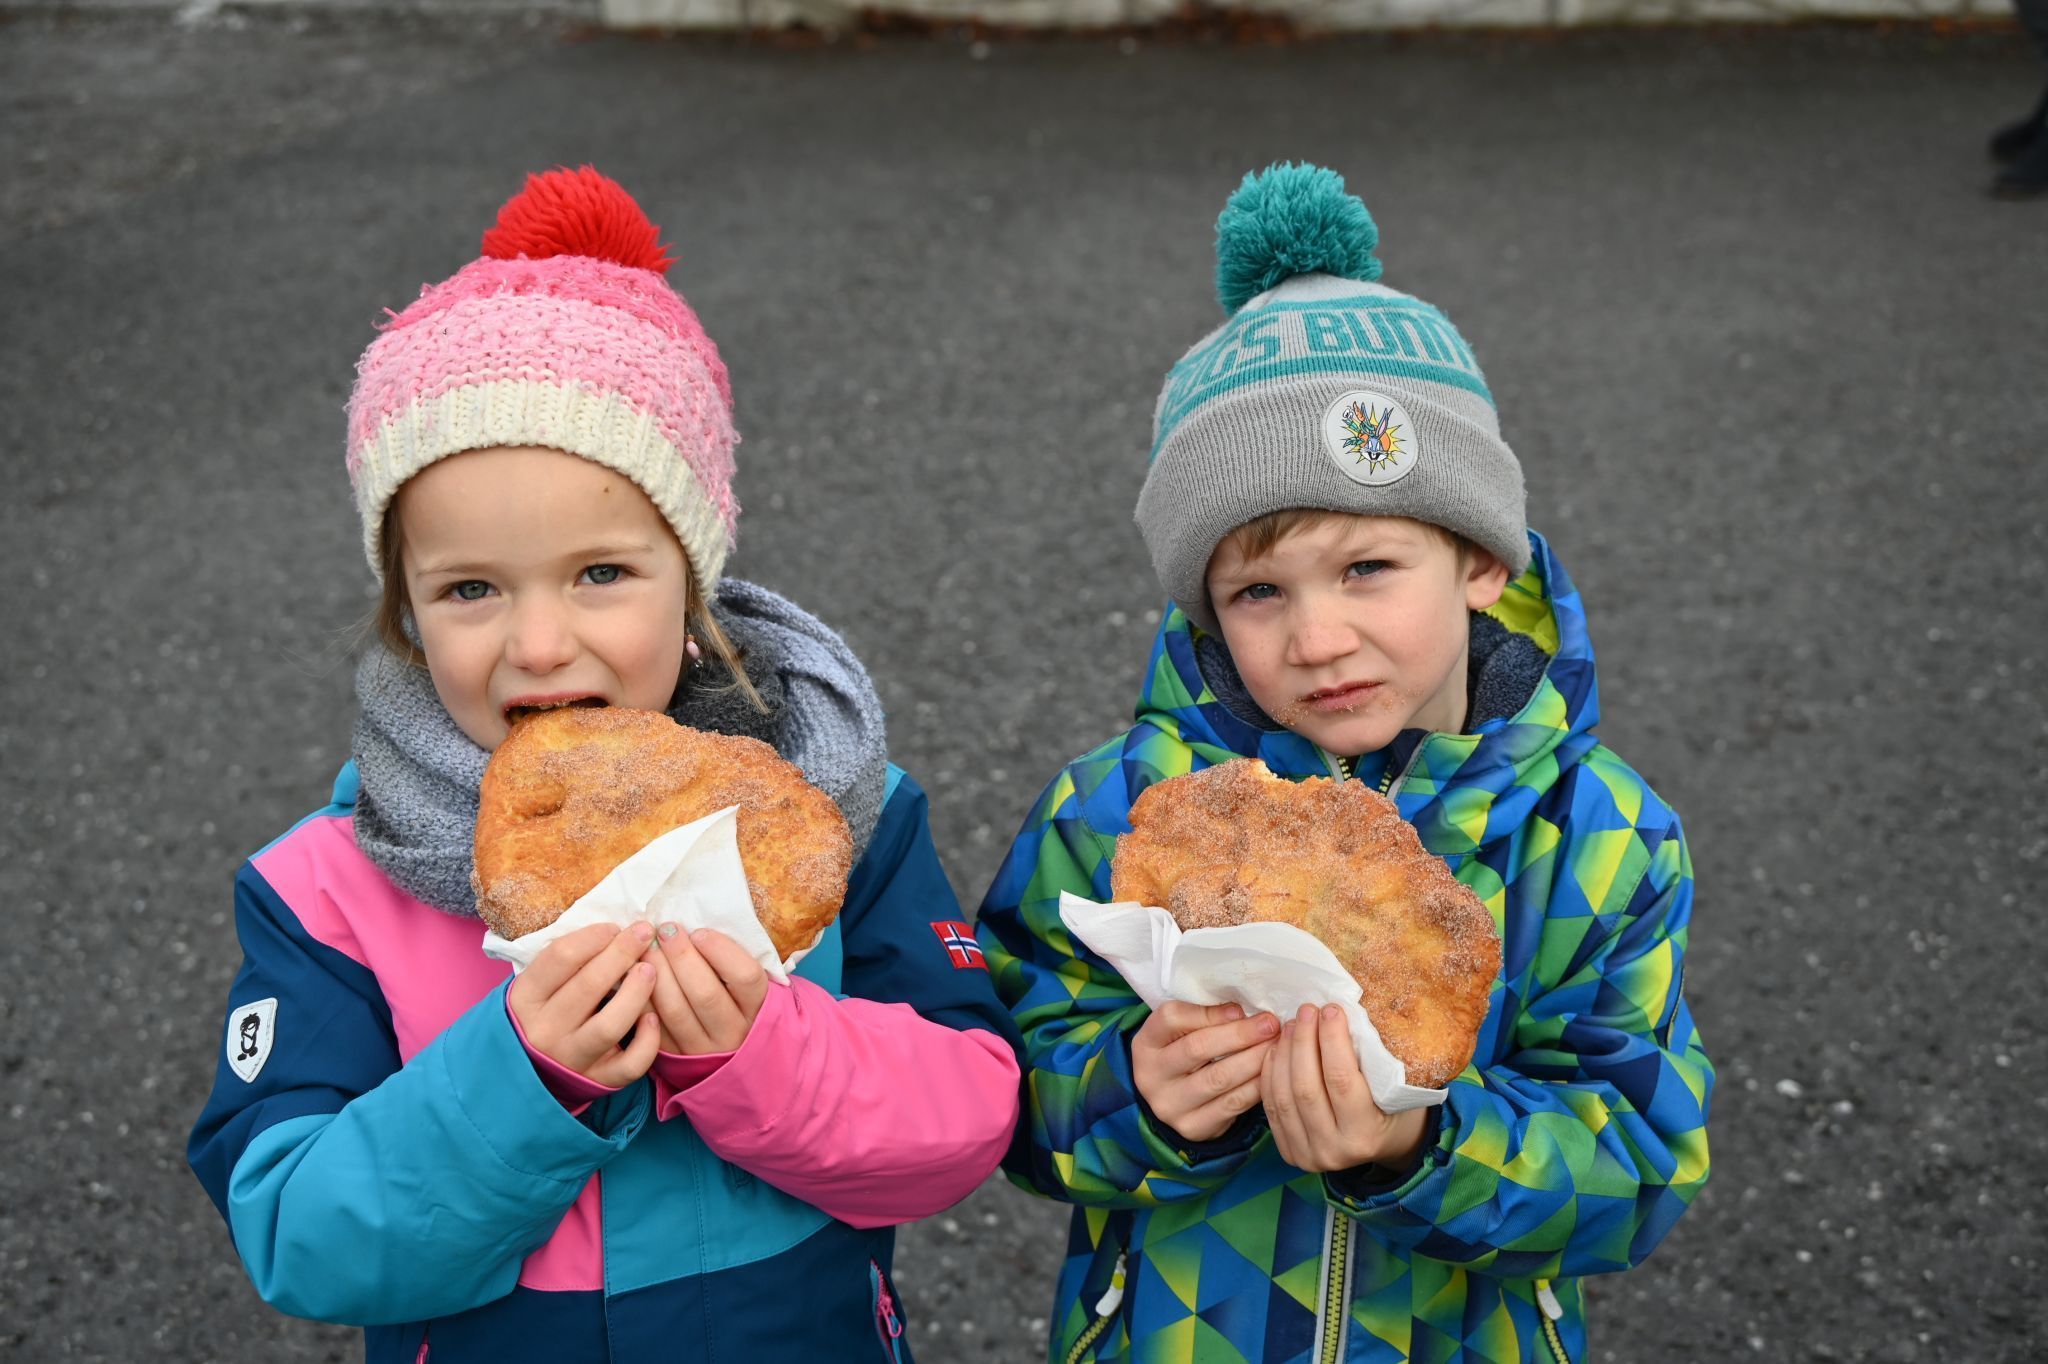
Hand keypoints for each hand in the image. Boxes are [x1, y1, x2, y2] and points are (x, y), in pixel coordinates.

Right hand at [507, 922, 661, 1086]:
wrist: (529, 1074)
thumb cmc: (543, 1014)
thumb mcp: (538, 987)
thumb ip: (566, 962)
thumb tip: (615, 930)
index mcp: (526, 999)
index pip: (560, 958)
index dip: (593, 936)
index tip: (614, 927)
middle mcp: (545, 1030)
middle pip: (588, 985)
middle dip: (621, 953)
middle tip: (644, 933)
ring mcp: (572, 1058)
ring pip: (609, 1026)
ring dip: (635, 993)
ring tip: (650, 970)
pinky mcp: (598, 1081)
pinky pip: (629, 1064)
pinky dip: (647, 1041)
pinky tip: (654, 1018)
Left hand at [644, 926, 769, 1054]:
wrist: (731, 1052)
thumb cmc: (736, 999)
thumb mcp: (745, 982)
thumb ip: (730, 959)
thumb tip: (693, 926)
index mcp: (758, 1007)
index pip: (745, 977)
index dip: (721, 951)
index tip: (699, 932)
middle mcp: (734, 1031)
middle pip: (706, 993)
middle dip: (681, 957)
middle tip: (665, 930)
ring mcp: (703, 1049)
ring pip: (676, 1011)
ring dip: (657, 975)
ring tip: (647, 949)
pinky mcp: (676, 1057)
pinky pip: (654, 1026)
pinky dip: (642, 998)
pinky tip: (636, 976)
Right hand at [1131, 1000, 1281, 1143]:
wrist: (1174, 1101)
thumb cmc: (1183, 1054)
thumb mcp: (1181, 1032)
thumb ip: (1204, 1017)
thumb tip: (1242, 1014)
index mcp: (1145, 1043)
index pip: (1171, 1018)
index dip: (1209, 1012)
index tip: (1241, 1010)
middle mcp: (1150, 1076)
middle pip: (1197, 1048)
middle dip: (1240, 1035)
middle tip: (1271, 1025)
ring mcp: (1169, 1105)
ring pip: (1218, 1078)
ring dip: (1254, 1059)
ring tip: (1276, 1046)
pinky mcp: (1192, 1127)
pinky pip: (1231, 1105)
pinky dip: (1256, 1086)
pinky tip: (1271, 1072)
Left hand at [1260, 1004, 1426, 1174]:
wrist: (1383, 1144)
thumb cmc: (1392, 1107)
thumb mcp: (1393, 1087)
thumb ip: (1367, 1060)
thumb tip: (1336, 1013)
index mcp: (1365, 1135)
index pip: (1341, 1079)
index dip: (1332, 1040)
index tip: (1331, 1010)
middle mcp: (1333, 1150)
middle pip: (1306, 1087)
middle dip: (1303, 1042)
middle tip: (1306, 1011)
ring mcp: (1307, 1155)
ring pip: (1284, 1096)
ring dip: (1284, 1054)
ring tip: (1291, 1025)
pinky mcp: (1289, 1151)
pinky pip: (1271, 1107)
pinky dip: (1271, 1073)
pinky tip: (1276, 1048)